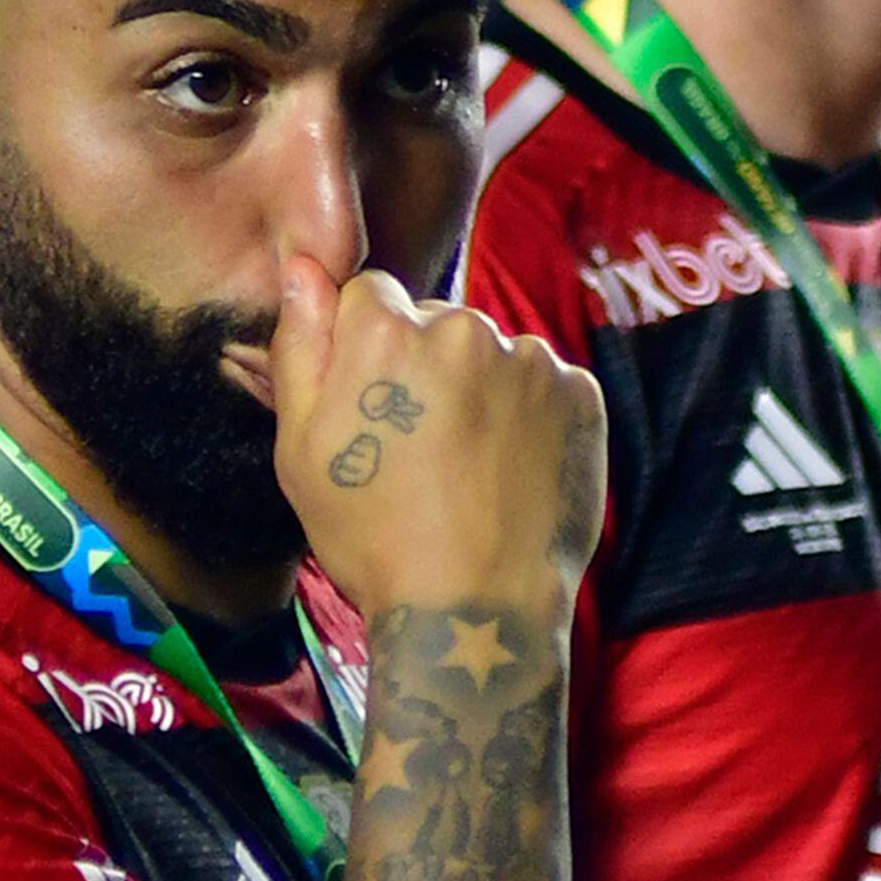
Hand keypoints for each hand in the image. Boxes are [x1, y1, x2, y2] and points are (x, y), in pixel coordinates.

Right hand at [269, 260, 602, 618]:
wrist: (476, 609)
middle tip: (418, 449)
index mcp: (388, 332)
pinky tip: (509, 472)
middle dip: (424, 366)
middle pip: (435, 322)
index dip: (363, 351)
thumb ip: (300, 347)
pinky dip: (528, 416)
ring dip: (478, 389)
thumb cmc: (373, 538)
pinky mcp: (580, 393)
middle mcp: (464, 326)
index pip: (370, 297)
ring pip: (491, 353)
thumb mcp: (300, 450)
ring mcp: (530, 359)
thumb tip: (302, 270)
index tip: (371, 408)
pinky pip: (543, 384)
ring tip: (467, 468)